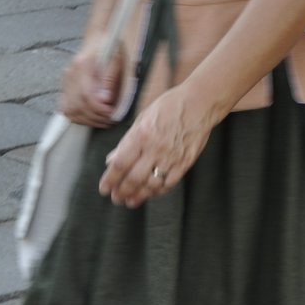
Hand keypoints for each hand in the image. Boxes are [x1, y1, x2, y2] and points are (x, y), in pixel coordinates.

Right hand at [59, 39, 127, 127]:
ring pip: (69, 110)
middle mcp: (71, 73)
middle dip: (95, 117)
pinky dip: (79, 117)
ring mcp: (66, 81)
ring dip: (87, 119)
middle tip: (110, 118)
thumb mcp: (116, 59)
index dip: (99, 108)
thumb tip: (105, 100)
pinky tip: (91, 116)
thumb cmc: (110, 48)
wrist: (99, 38)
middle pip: (77, 106)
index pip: (86, 94)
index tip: (111, 113)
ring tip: (103, 118)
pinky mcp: (65, 87)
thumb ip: (111, 79)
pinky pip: (66, 108)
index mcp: (83, 65)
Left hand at [98, 86, 213, 207]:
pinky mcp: (185, 162)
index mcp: (141, 135)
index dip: (110, 180)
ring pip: (151, 185)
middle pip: (134, 179)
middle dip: (121, 192)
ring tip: (130, 201)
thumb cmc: (168, 106)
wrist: (200, 103)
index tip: (104, 188)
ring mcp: (172, 156)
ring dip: (138, 196)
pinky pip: (169, 183)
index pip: (120, 164)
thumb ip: (127, 141)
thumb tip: (111, 160)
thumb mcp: (142, 118)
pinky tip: (151, 193)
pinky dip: (158, 191)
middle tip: (116, 198)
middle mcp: (155, 148)